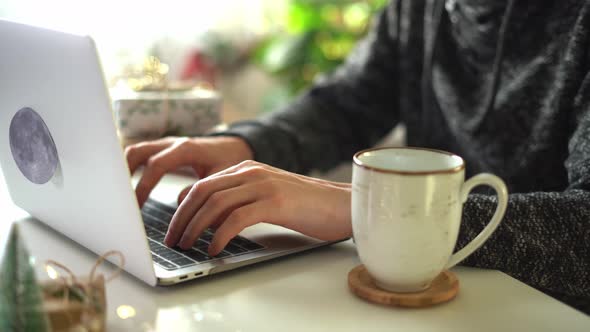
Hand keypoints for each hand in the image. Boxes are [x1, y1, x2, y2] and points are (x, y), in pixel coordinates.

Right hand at [125, 136, 252, 206]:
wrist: (232, 148)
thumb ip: (202, 189)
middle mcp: (171, 143)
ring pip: (135, 151)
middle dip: (124, 174)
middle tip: (119, 199)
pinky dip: (130, 168)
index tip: (136, 205)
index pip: (156, 165)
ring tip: (118, 194)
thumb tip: (180, 205)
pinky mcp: (162, 150)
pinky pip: (140, 155)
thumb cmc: (227, 162)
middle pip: (138, 152)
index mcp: (185, 149)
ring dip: (124, 171)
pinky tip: (126, 187)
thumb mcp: (220, 177)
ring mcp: (165, 144)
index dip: (144, 185)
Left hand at [164, 160, 351, 254]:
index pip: (203, 184)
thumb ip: (240, 201)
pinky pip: (236, 218)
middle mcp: (252, 173)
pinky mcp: (275, 202)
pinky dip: (219, 235)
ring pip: (215, 204)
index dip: (182, 206)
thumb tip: (210, 220)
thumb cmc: (307, 206)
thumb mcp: (267, 198)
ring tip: (187, 246)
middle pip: (203, 192)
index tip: (173, 227)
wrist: (342, 205)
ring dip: (195, 228)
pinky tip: (213, 249)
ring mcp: (263, 185)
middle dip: (181, 218)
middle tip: (172, 240)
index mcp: (247, 170)